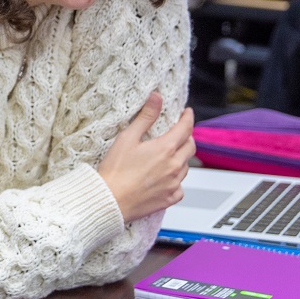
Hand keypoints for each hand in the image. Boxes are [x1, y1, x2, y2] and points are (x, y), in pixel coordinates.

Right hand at [97, 92, 195, 222]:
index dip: (188, 118)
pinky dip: (176, 181)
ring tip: (170, 156)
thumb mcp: (127, 138)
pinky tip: (166, 179)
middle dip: (187, 137)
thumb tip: (156, 98)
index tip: (187, 113)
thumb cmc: (115, 171)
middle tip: (179, 133)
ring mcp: (173, 184)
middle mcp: (174, 166)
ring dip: (181, 158)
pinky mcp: (169, 199)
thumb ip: (145, 117)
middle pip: (190, 147)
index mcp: (165, 149)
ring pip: (186, 167)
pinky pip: (180, 188)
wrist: (109, 200)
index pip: (185, 128)